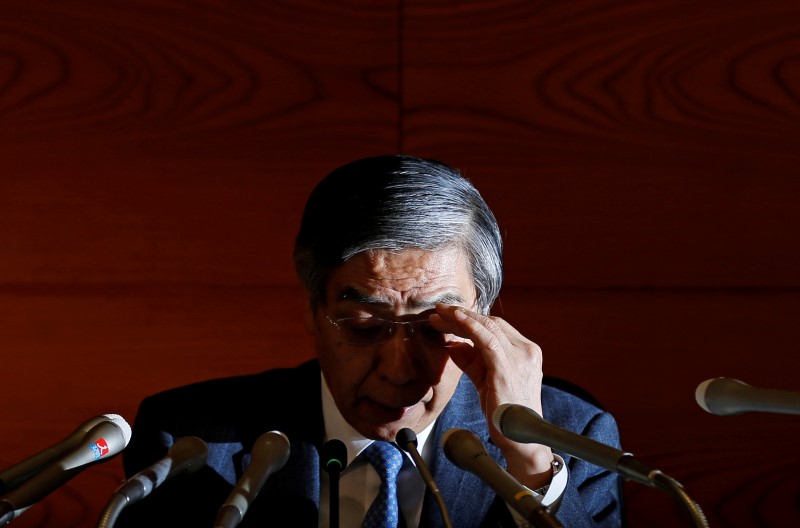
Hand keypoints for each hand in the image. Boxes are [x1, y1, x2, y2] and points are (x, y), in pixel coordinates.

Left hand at [430, 304, 554, 488]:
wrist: (521, 440)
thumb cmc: (505, 414)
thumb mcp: (485, 381)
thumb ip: (471, 361)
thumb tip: (451, 345)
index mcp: (524, 352)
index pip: (495, 327)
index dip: (470, 319)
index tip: (447, 317)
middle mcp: (525, 351)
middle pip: (490, 323)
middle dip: (462, 315)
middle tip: (439, 312)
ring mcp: (519, 358)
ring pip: (487, 327)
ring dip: (460, 318)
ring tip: (440, 314)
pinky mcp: (507, 368)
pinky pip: (487, 340)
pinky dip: (470, 326)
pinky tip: (455, 318)